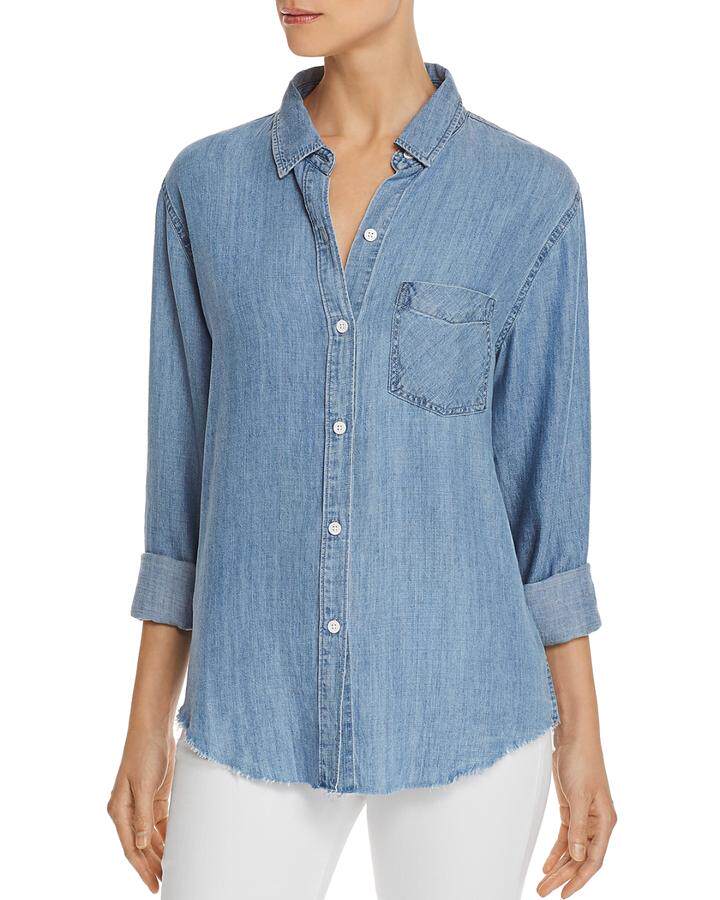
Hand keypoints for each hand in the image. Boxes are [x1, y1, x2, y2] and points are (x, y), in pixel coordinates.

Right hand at [107, 729, 175, 892]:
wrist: (154, 729)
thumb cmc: (144, 753)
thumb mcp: (143, 786)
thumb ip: (143, 817)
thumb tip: (141, 845)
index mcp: (120, 810)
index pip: (131, 847)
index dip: (141, 868)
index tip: (153, 884)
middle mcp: (128, 810)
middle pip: (140, 845)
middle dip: (151, 864)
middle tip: (164, 881)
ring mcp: (141, 803)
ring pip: (150, 836)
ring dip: (159, 851)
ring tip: (171, 868)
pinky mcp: (154, 796)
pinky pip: (159, 822)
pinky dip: (165, 834)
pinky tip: (174, 844)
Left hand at [537, 733, 616, 896]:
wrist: (574, 738)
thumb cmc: (582, 761)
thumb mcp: (579, 796)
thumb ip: (578, 828)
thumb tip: (577, 856)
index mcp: (605, 822)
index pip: (594, 859)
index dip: (579, 878)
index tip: (564, 893)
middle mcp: (597, 823)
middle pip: (581, 858)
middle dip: (564, 876)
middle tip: (545, 891)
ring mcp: (584, 817)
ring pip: (572, 850)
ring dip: (558, 866)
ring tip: (543, 883)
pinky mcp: (572, 810)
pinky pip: (565, 837)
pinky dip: (556, 851)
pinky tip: (547, 864)